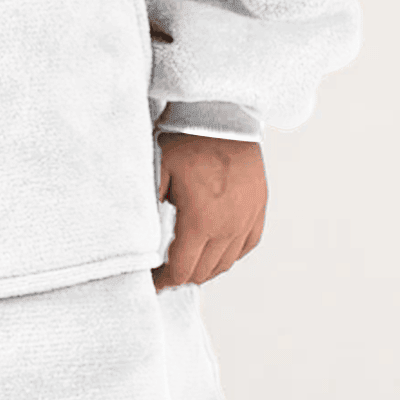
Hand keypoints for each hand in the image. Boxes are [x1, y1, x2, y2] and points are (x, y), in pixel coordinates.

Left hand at [152, 132, 265, 288]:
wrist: (222, 117)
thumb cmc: (186, 141)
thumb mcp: (158, 172)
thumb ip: (149, 207)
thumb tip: (141, 238)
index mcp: (200, 221)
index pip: (182, 270)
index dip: (165, 281)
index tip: (154, 282)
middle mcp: (227, 227)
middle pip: (204, 272)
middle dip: (183, 276)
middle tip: (167, 271)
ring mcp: (246, 219)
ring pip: (226, 263)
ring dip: (206, 268)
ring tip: (188, 262)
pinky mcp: (258, 209)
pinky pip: (246, 245)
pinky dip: (230, 253)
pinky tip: (216, 249)